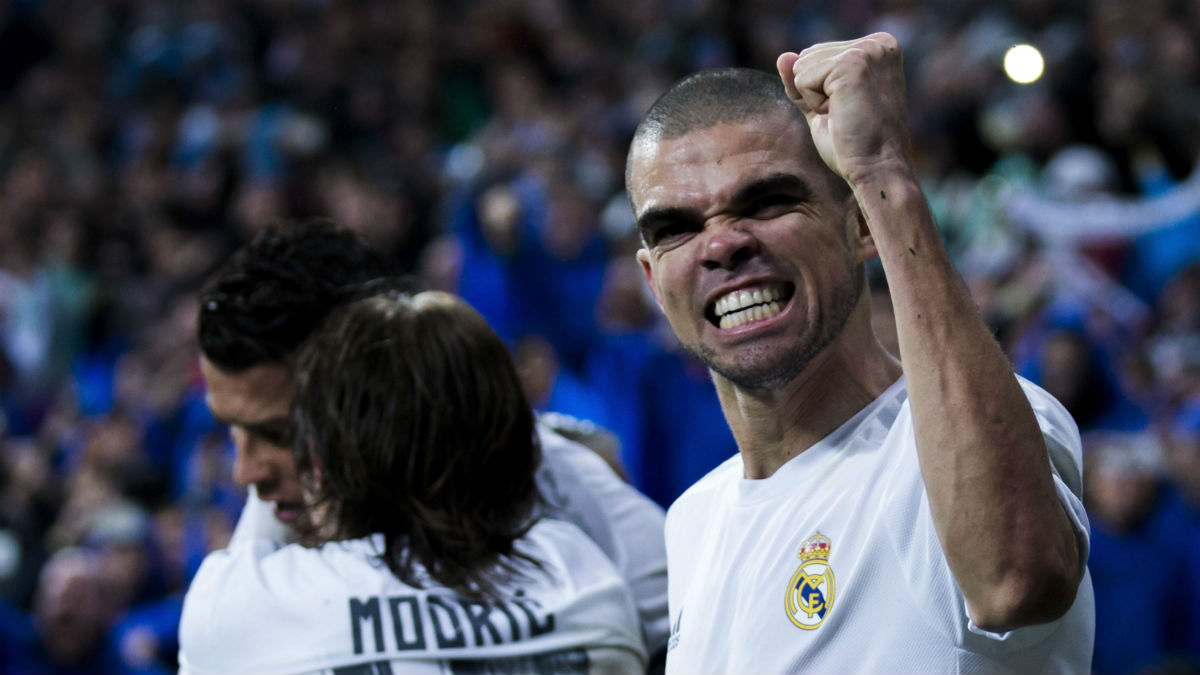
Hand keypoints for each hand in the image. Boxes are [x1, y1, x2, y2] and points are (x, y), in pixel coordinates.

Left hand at [776, 33, 913, 186]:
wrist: (878, 169)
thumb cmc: (855, 144)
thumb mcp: (823, 105)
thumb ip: (804, 80)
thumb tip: (783, 56)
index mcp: (878, 47)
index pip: (816, 55)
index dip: (820, 91)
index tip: (850, 109)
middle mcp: (877, 43)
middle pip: (807, 56)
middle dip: (816, 93)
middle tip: (847, 115)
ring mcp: (867, 51)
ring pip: (801, 66)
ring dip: (815, 99)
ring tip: (846, 114)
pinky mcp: (852, 64)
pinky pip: (802, 79)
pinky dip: (814, 104)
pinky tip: (841, 114)